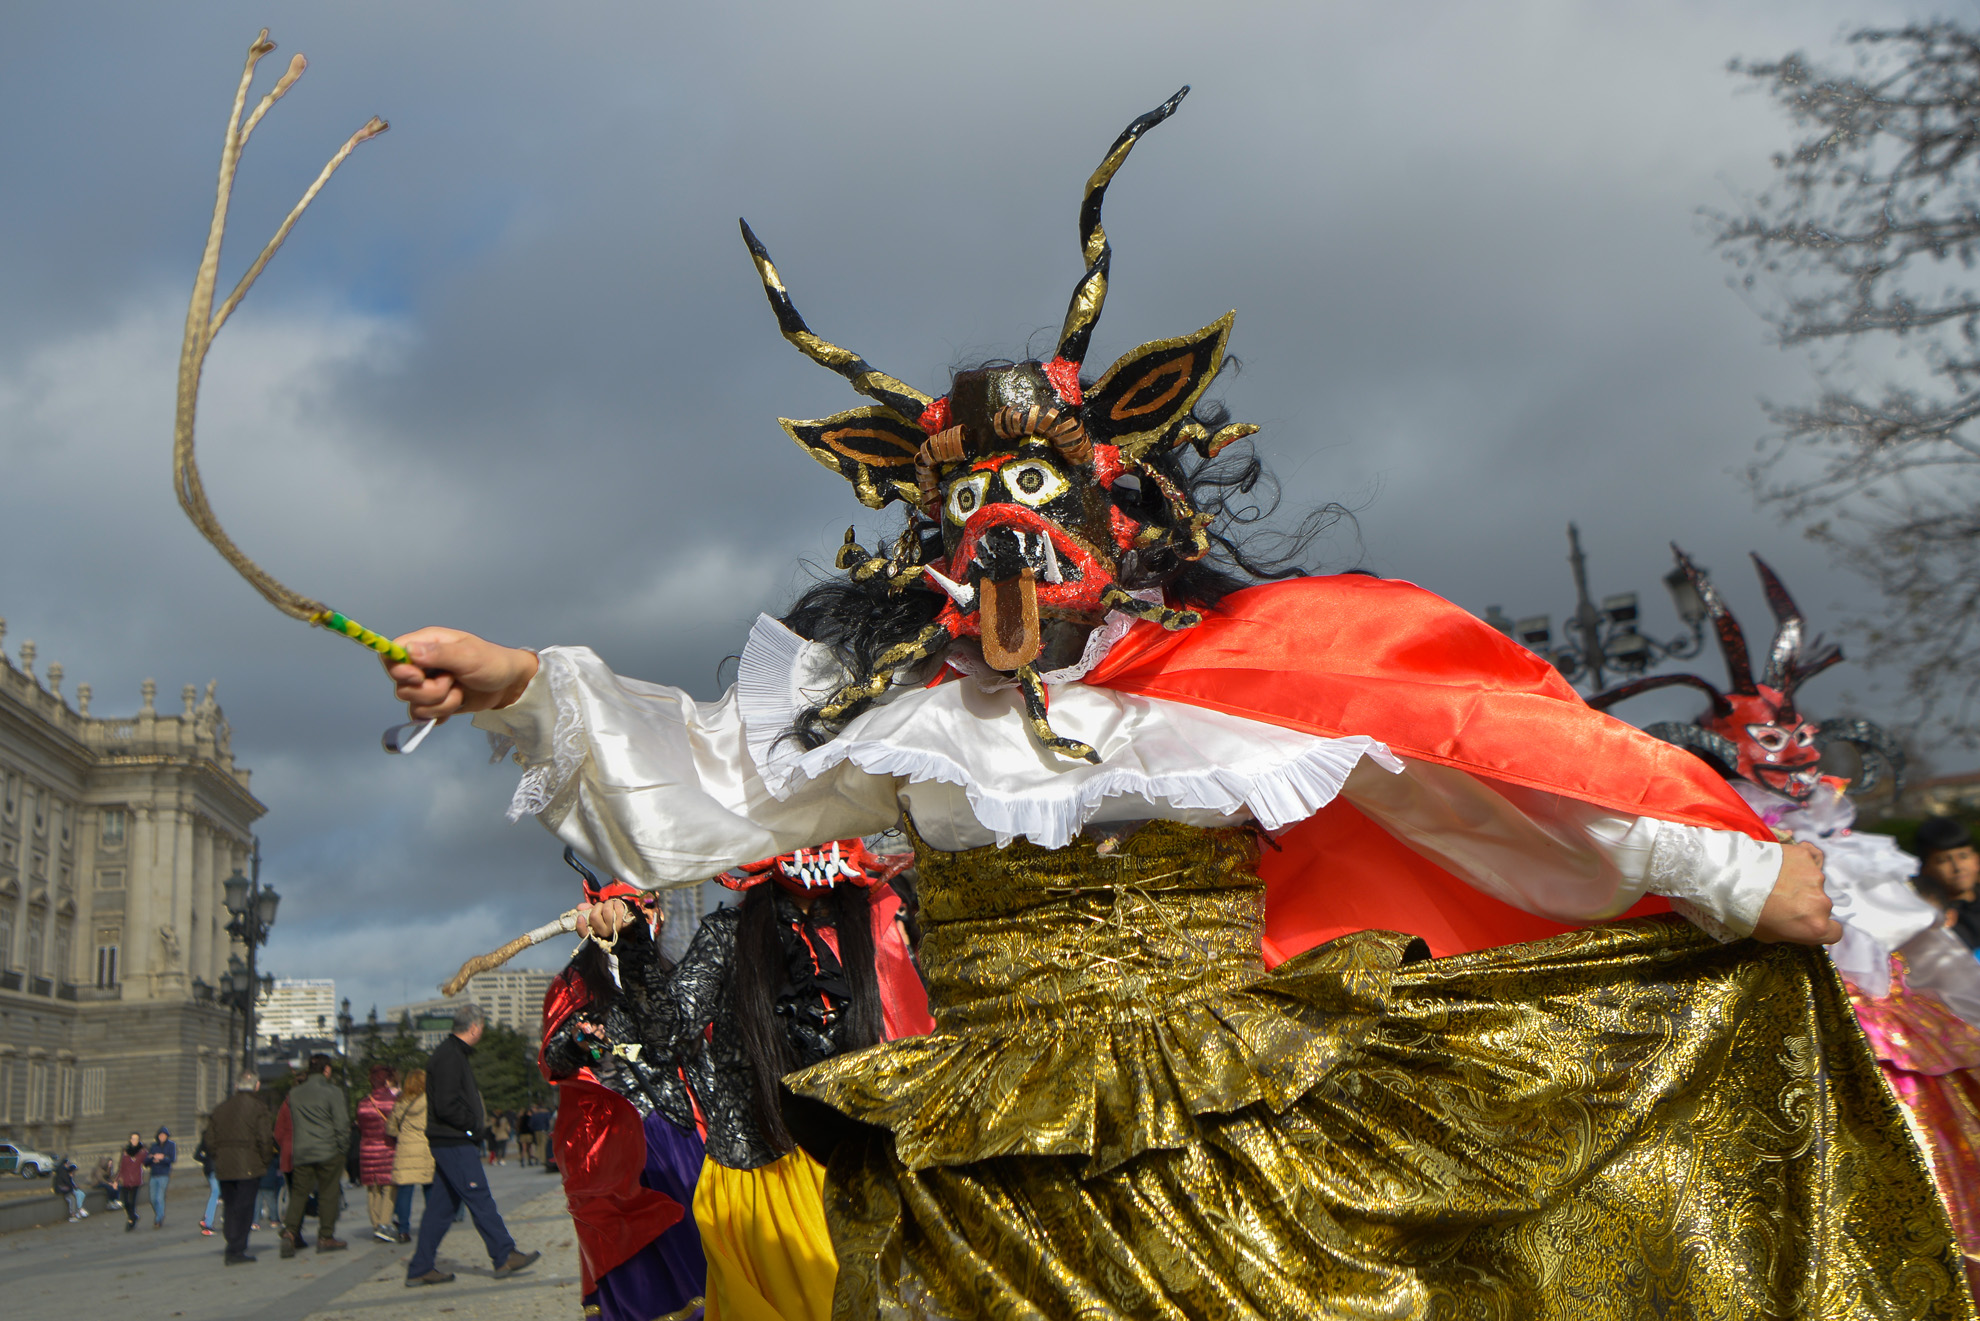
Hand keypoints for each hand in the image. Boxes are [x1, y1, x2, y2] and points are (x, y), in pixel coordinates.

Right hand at [383, 627, 537, 720]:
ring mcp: (426, 684)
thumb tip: (409, 651)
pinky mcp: (433, 702)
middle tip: (452, 682)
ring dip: (440, 703)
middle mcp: (422, 664)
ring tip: (460, 692)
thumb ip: (439, 654)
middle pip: (401, 685)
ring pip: (413, 703)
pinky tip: (455, 704)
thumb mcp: (468, 656)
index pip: (392, 654)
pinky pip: (422, 716)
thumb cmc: (492, 663)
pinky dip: (440, 714)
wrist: (508, 686)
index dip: (399, 669)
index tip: (418, 677)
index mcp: (427, 644)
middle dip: (429, 691)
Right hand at [576, 898, 632, 940]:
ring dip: (609, 903)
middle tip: (603, 906)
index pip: (583, 933)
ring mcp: (614, 930)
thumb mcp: (596, 914)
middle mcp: (603, 934)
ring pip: (606, 910)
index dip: (580, 926)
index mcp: (594, 932)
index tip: (580, 917)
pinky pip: (618, 909)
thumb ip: (587, 910)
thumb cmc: (608, 918)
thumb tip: (580, 907)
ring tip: (611, 904)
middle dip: (598, 906)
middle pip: (594, 916)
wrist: (626, 923)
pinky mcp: (624, 925)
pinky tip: (618, 906)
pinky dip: (617, 903)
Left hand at [1751, 841, 1842, 944]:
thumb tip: (1800, 926)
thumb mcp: (1771, 935)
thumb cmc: (1746, 912)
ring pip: (1813, 882)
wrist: (1729, 880)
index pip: (1834, 932)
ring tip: (1774, 879)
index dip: (1822, 927)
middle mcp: (1822, 902)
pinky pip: (1810, 858)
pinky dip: (1799, 860)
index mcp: (1816, 926)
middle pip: (1822, 905)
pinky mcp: (1805, 856)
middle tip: (1782, 899)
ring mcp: (1815, 876)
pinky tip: (1782, 861)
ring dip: (1800, 881)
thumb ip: (1794, 931)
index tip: (1808, 923)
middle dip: (1806, 903)